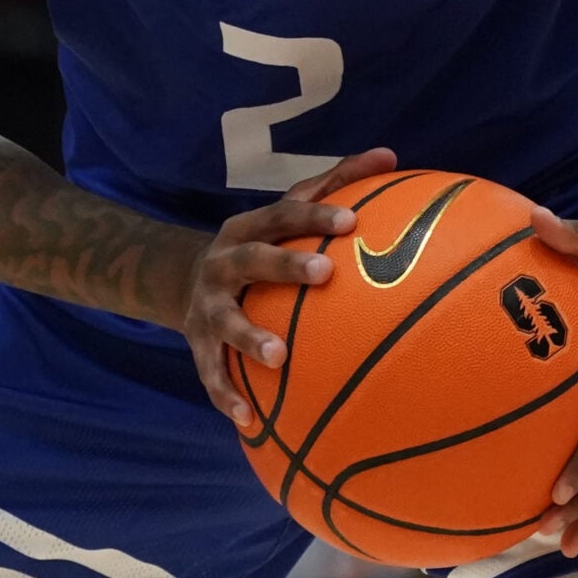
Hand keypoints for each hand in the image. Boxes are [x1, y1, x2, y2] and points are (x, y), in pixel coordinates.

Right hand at [182, 147, 397, 427]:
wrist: (185, 282)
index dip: (316, 216)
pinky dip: (226, 396)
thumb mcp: (286, 214)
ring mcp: (207, 305)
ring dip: (250, 338)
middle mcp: (224, 262)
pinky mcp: (198, 344)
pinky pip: (210, 373)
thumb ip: (336, 183)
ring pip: (225, 321)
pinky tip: (249, 422)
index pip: (284, 215)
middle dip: (286, 265)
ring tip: (279, 357)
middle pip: (253, 259)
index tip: (353, 221)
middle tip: (325, 273)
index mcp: (250, 228)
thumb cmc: (261, 246)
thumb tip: (391, 154)